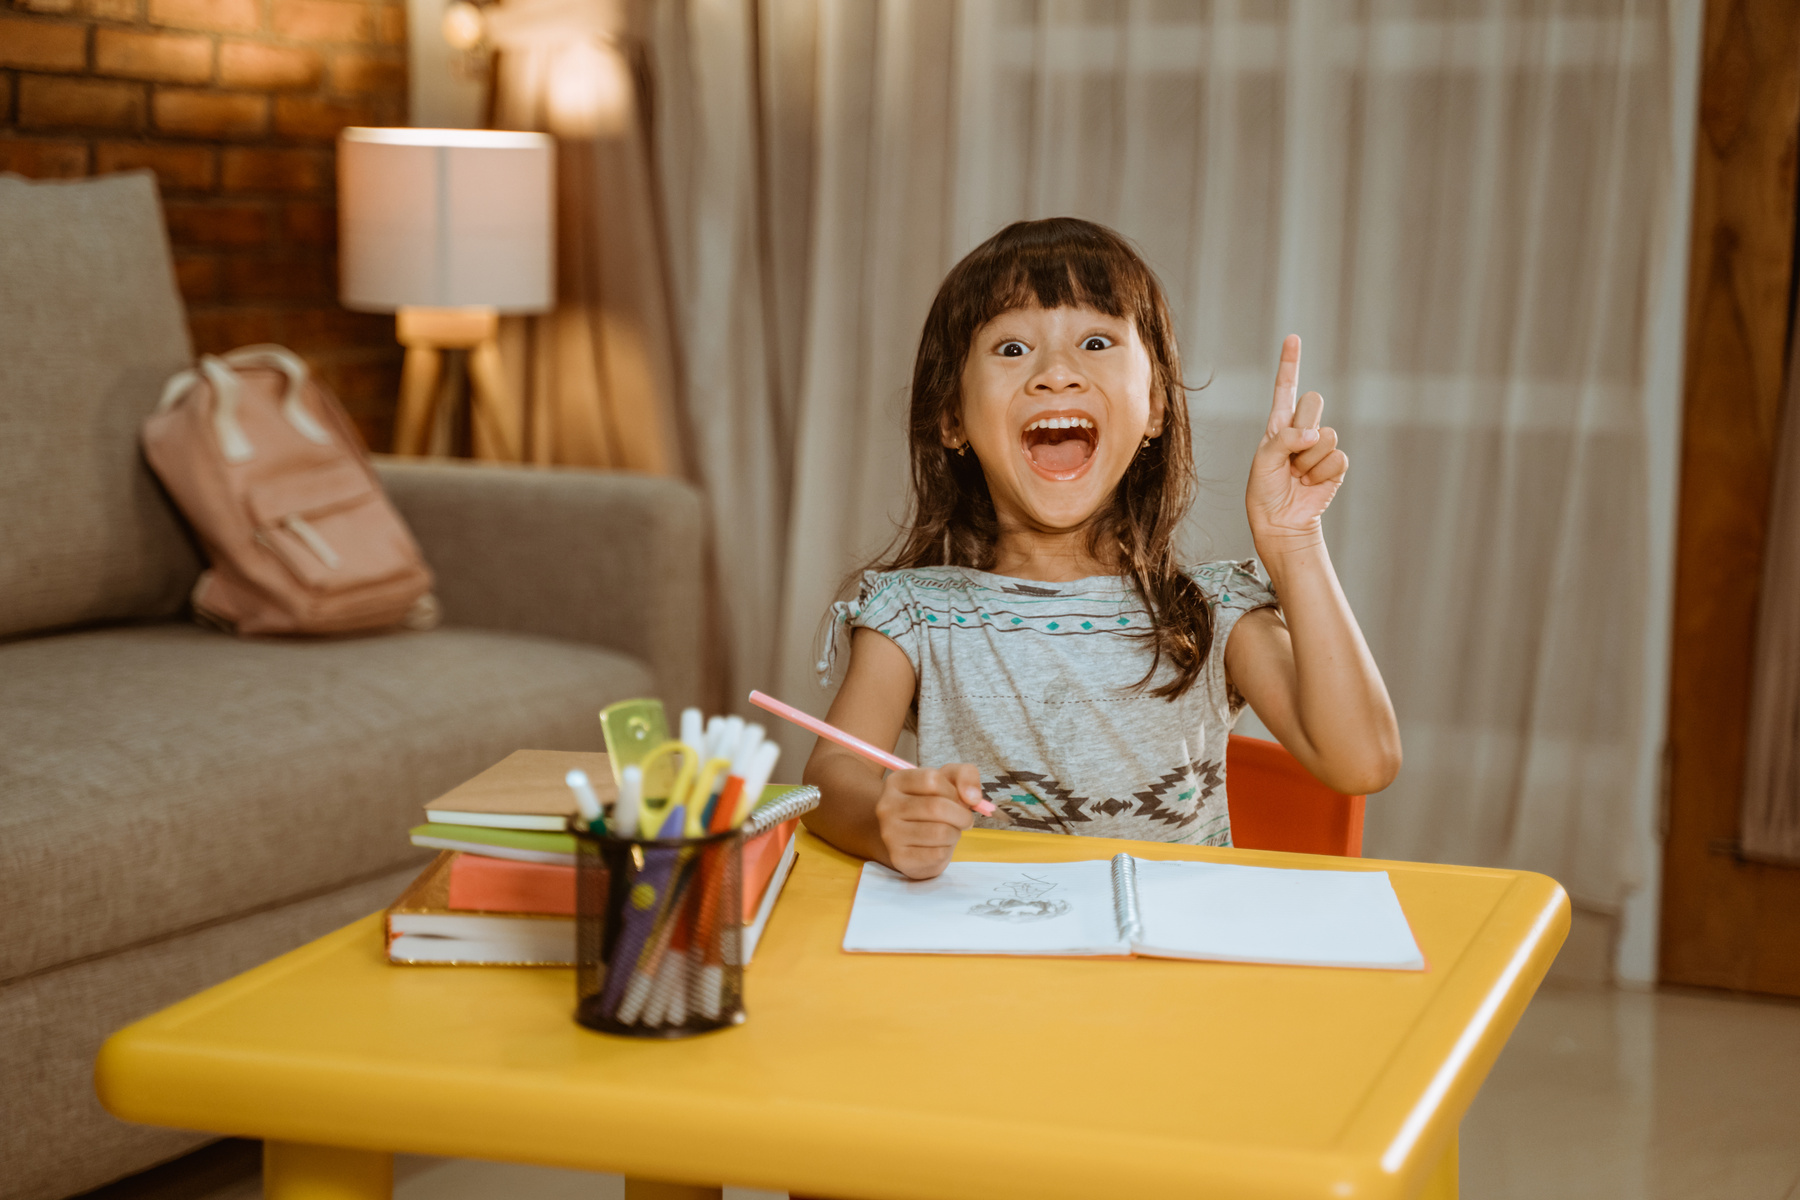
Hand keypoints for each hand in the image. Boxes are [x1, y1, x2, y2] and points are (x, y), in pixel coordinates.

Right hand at [875, 764, 981, 879]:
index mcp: (896, 781)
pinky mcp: (899, 858)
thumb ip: (966, 775)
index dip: (953, 790)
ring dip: (955, 833)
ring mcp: (890, 833)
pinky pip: (937, 854)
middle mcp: (887, 806)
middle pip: (936, 807)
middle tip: (965, 820)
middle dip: (961, 815)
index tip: (958, 798)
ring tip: (951, 831)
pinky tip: (941, 846)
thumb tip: (973, 797)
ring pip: (940, 833)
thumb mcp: (949, 780)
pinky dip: (948, 850)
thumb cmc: (932, 804)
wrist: (911, 839)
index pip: (931, 779)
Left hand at [1245, 335, 1347, 551]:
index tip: (1293, 338)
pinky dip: (1321, 474)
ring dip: (1308, 459)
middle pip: (1313, 401)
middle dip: (1301, 425)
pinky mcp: (1335, 465)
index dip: (1290, 362)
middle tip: (1290, 453)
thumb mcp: (1263, 461)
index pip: (1286, 388)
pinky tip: (1309, 484)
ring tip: (1296, 475)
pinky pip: (1337, 458)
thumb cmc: (1265, 490)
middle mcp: (1301, 430)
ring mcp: (1319, 447)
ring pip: (1325, 433)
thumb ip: (1284, 440)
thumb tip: (1314, 435)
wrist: (1280, 521)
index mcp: (1278, 424)